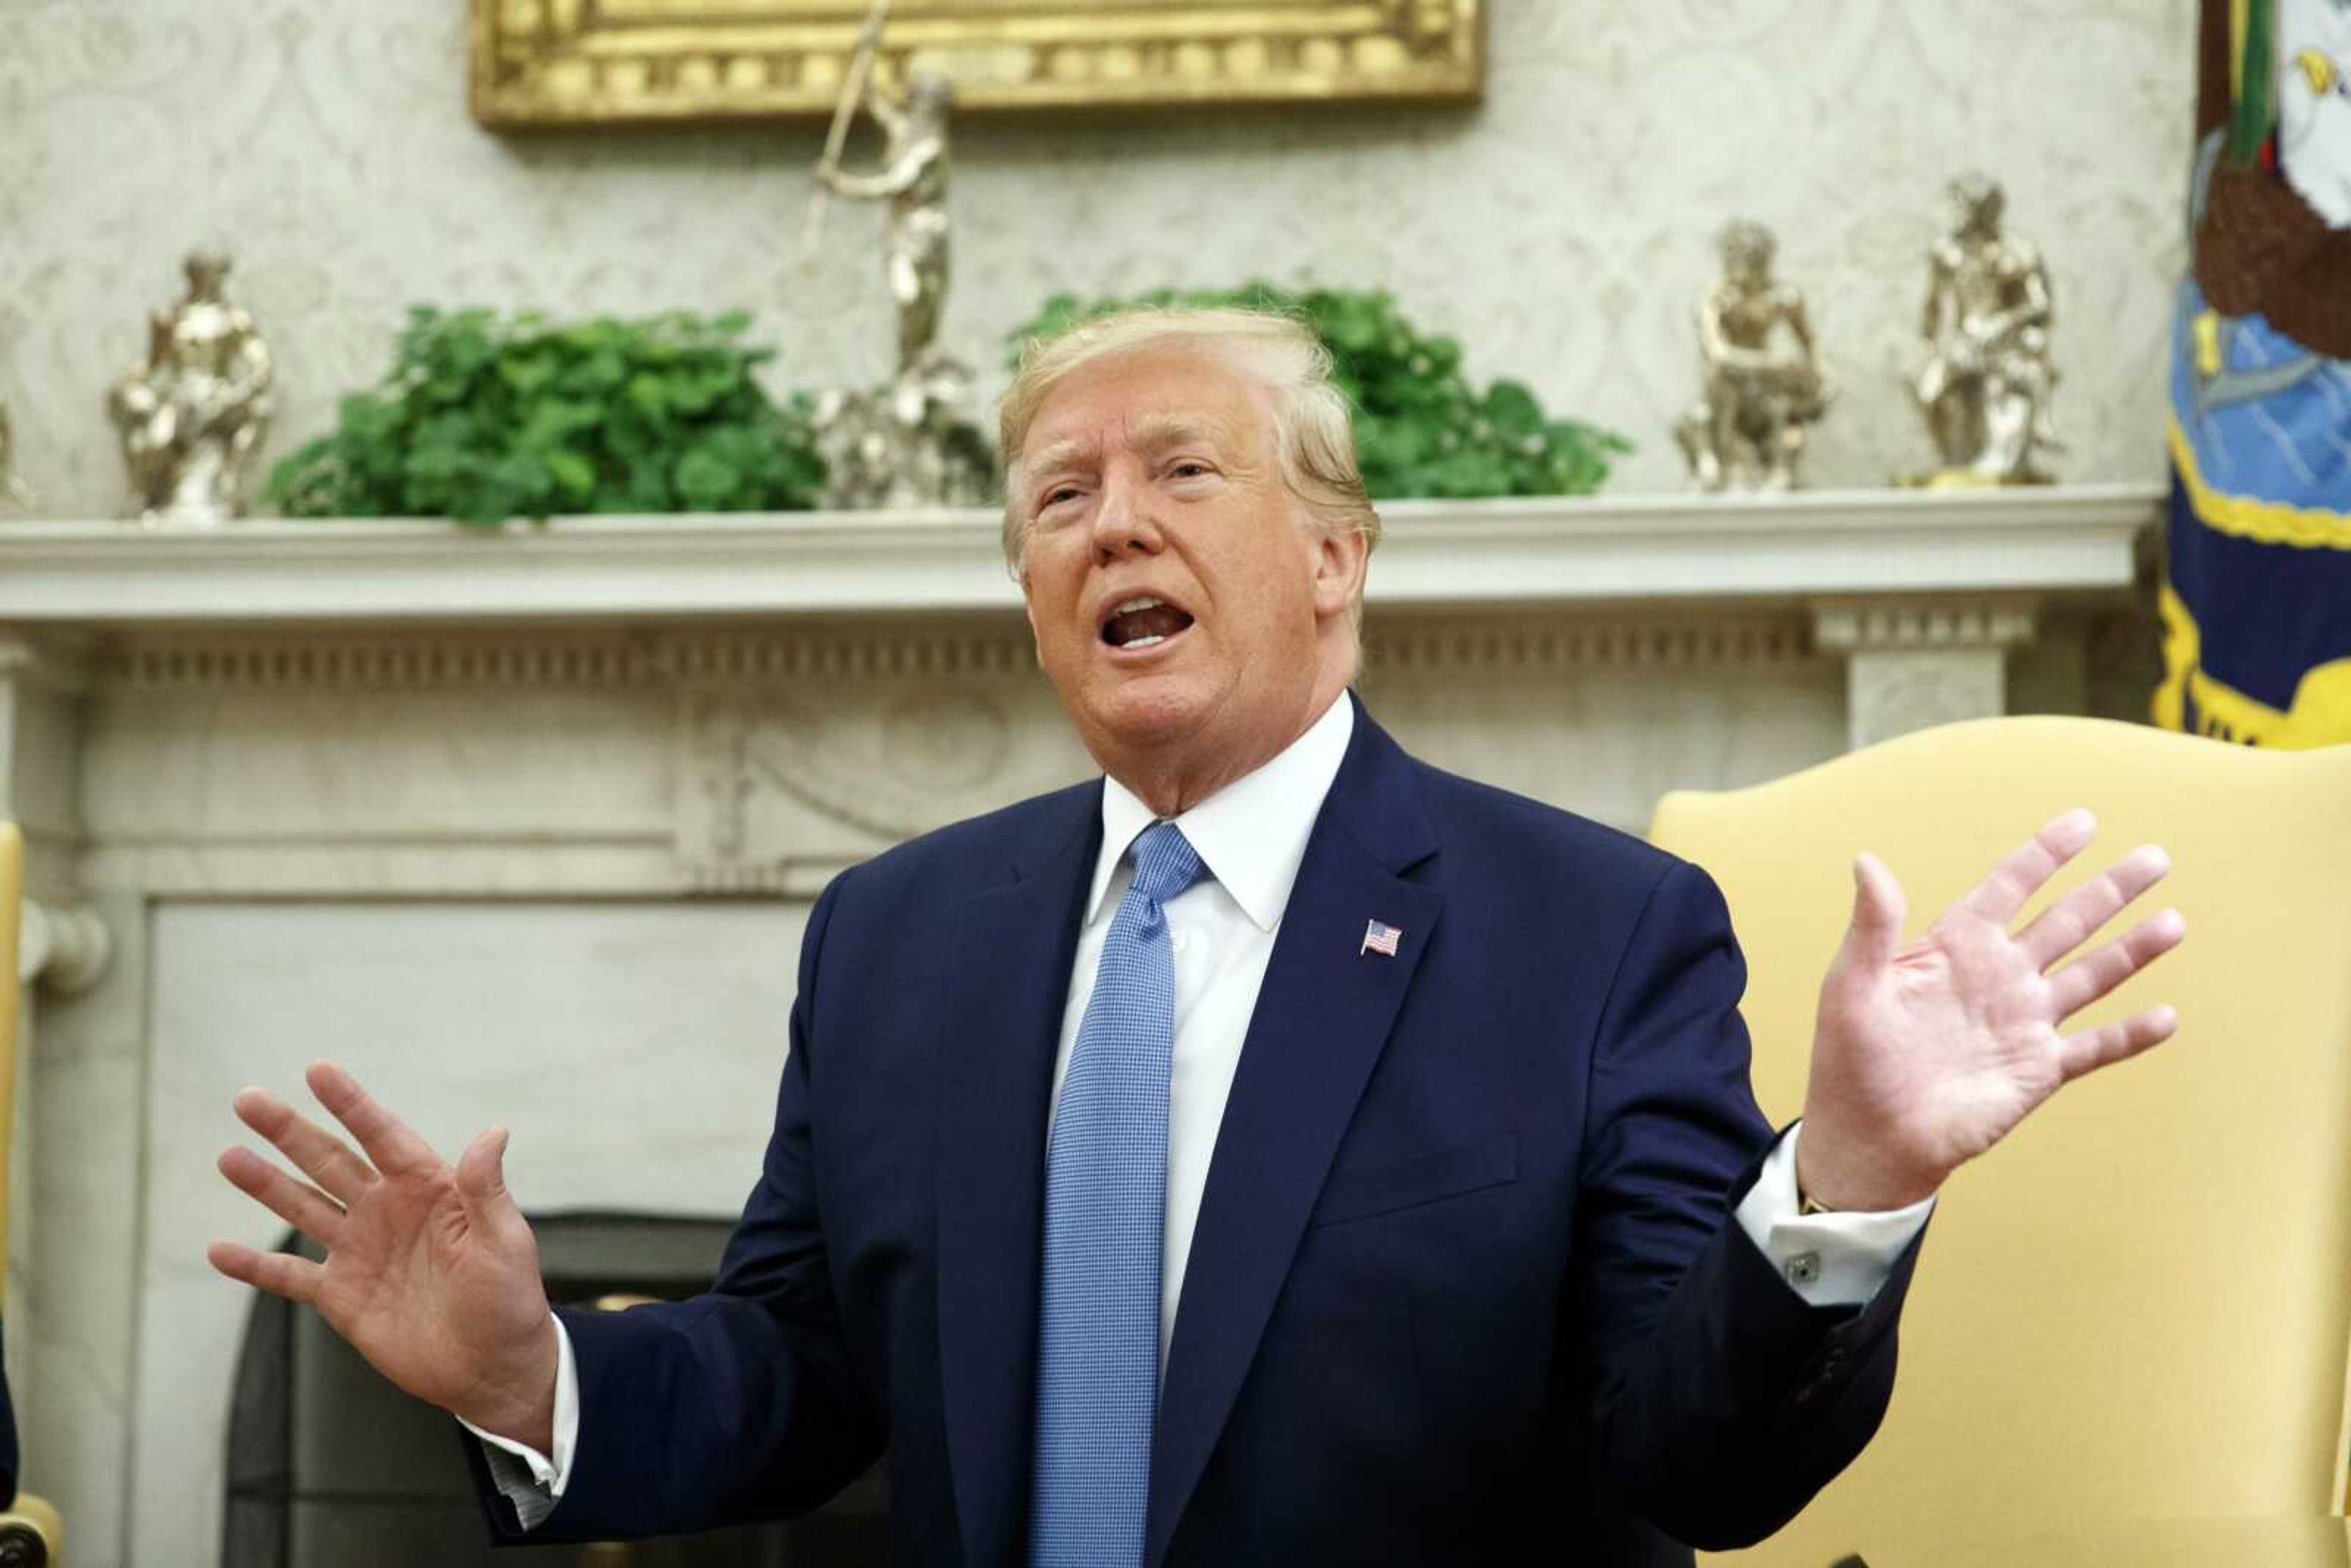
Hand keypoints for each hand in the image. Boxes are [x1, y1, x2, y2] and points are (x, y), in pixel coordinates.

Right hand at [208, 1061, 559, 1450]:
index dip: (351, 1104)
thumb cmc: (510, 1299)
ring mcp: (360, 1251)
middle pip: (329, 1161)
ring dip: (265, 1184)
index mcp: (428, 1189)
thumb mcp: (504, 1241)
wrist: (493, 1368)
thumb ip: (486, 1190)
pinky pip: (289, 1275)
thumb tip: (494, 1132)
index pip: (382, 1136)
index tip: (318, 1070)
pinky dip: (254, 1266)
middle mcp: (387, 1211)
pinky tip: (217, 1250)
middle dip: (289, 1131)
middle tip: (247, 1099)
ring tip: (228, 1156)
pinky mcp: (342, 1296)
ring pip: (302, 1207)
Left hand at [1796, 809, 2185, 1212]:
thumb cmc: (1850, 1060)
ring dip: (2132, 950)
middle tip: (2156, 856)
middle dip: (2109, 890)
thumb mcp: (1853, 986)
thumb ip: (1872, 926)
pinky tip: (2166, 1016)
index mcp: (1954, 948)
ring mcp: (2022, 1022)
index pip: (2007, 888)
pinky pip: (2094, 1047)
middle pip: (2065, 921)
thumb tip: (1866, 861)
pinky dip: (2130, 1035)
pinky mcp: (2038, 1070)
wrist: (1869, 1137)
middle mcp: (1997, 977)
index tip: (2083, 822)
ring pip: (2090, 976)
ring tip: (2174, 922)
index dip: (2043, 854)